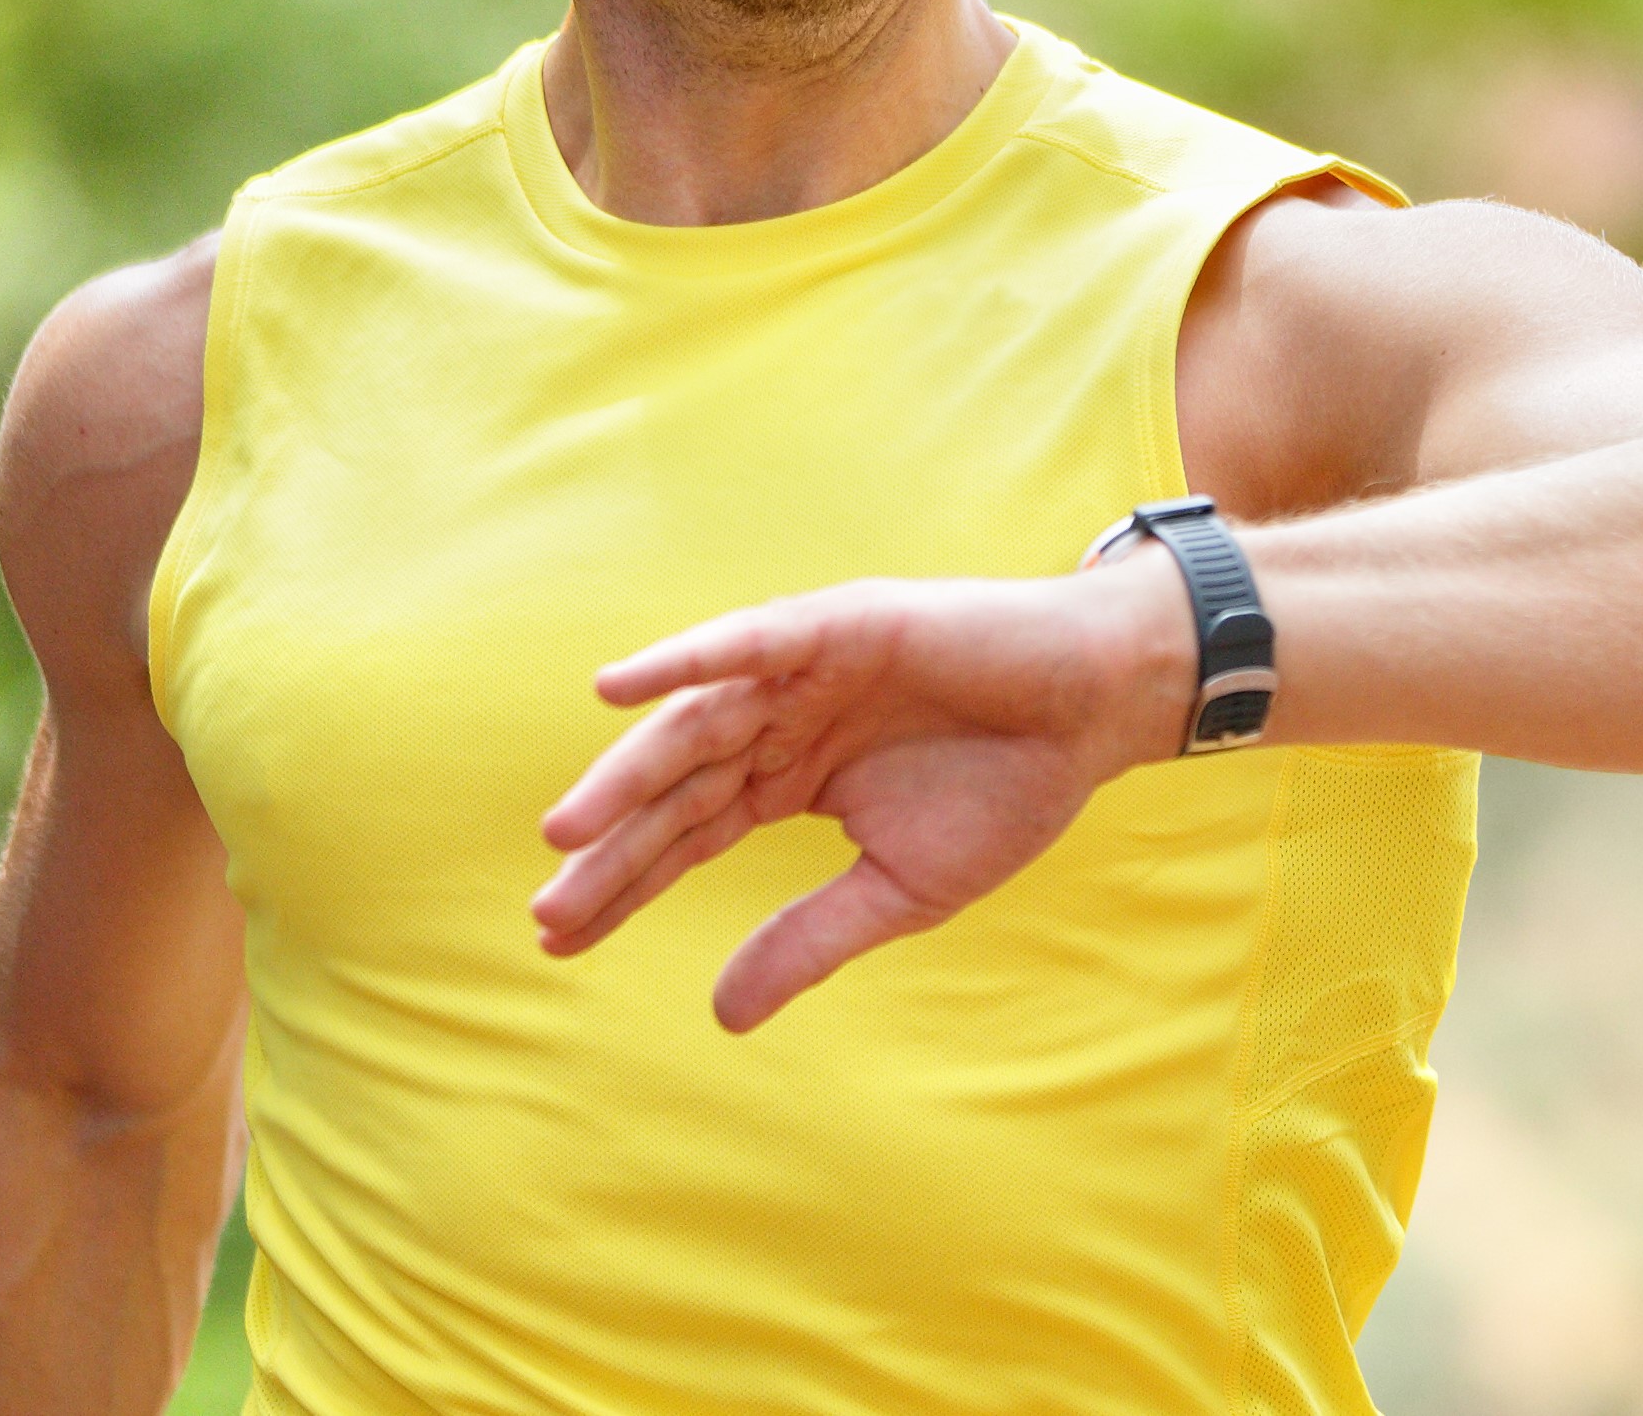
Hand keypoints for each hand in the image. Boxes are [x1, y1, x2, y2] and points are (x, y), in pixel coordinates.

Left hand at [532, 556, 1191, 1031]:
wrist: (1097, 710)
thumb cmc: (1011, 788)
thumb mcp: (899, 890)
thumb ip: (808, 940)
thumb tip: (722, 1017)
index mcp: (791, 778)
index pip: (687, 836)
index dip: (625, 886)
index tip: (560, 940)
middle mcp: (781, 720)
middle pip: (676, 791)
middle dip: (612, 850)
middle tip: (545, 909)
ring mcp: (803, 668)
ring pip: (695, 725)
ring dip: (627, 775)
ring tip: (567, 832)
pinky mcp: (837, 625)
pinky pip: (746, 644)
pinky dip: (683, 660)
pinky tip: (618, 690)